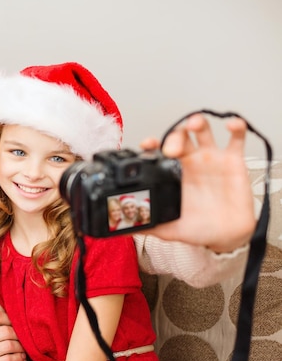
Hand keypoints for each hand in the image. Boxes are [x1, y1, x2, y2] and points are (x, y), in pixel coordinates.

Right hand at [0, 291, 24, 360]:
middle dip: (17, 334)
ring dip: (20, 347)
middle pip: (5, 331)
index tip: (14, 324)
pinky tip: (20, 357)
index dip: (9, 319)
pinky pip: (8, 360)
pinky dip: (18, 358)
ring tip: (22, 347)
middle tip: (22, 337)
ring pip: (8, 345)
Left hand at [138, 113, 255, 252]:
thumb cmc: (198, 229)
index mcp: (173, 173)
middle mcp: (190, 161)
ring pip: (202, 131)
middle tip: (171, 150)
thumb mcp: (168, 229)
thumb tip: (122, 229)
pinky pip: (237, 138)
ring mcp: (211, 159)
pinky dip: (236, 127)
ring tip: (193, 125)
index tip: (147, 145)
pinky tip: (231, 125)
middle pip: (178, 137)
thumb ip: (147, 226)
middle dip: (173, 137)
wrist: (226, 238)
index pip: (159, 151)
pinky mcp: (234, 161)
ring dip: (197, 122)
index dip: (152, 144)